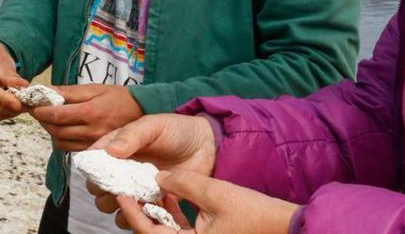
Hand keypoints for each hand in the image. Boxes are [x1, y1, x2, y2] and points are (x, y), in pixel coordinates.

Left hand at [28, 84, 143, 150]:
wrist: (140, 111)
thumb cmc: (117, 97)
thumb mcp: (94, 88)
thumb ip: (69, 92)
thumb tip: (45, 90)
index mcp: (91, 112)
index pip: (57, 115)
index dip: (40, 111)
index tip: (33, 105)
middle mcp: (91, 131)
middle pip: (56, 130)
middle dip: (43, 120)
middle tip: (38, 110)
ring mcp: (93, 143)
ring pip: (60, 142)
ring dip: (50, 130)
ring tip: (50, 119)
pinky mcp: (94, 150)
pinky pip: (70, 148)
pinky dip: (61, 139)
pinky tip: (63, 128)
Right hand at [86, 114, 216, 216]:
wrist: (206, 146)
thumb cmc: (177, 130)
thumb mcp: (153, 125)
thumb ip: (132, 135)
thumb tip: (110, 151)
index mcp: (116, 148)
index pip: (92, 162)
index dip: (93, 169)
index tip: (104, 172)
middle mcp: (120, 170)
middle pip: (96, 188)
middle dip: (104, 191)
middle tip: (122, 187)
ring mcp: (134, 188)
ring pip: (110, 205)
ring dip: (118, 206)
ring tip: (136, 198)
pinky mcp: (149, 203)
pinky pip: (132, 216)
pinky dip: (135, 216)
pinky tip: (148, 207)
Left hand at [116, 170, 297, 233]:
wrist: (285, 225)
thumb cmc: (254, 213)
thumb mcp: (215, 193)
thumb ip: (184, 183)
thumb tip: (159, 176)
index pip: (148, 232)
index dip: (131, 211)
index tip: (120, 192)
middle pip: (153, 233)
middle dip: (139, 212)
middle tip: (127, 189)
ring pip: (165, 232)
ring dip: (154, 213)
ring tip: (146, 188)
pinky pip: (179, 231)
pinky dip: (170, 215)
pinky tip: (169, 194)